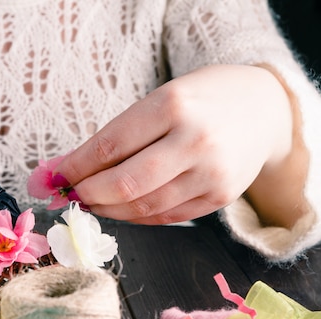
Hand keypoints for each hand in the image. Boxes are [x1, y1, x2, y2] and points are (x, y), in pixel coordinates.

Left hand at [56, 64, 305, 226]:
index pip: (109, 146)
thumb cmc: (201, 101)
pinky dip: (135, 217)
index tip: (56, 177)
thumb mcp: (161, 100)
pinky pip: (165, 217)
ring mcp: (210, 173)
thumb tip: (67, 167)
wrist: (265, 111)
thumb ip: (119, 135)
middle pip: (125, 183)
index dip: (75, 168)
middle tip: (72, 195)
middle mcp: (194, 140)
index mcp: (172, 105)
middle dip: (89, 194)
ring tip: (92, 202)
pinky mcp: (220, 198)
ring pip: (143, 206)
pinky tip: (121, 209)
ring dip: (108, 209)